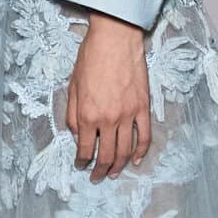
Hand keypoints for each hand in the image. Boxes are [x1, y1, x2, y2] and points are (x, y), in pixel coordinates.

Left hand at [66, 11, 151, 180]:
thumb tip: (78, 135)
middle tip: (97, 177)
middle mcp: (109, 119)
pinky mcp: (143, 108)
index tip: (81, 166)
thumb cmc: (91, 58)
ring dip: (119, 166)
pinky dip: (142, 151)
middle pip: (107, 156)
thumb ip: (73, 115)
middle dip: (100, 170)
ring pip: (126, 150)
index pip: (85, 150)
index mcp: (88, 116)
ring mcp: (129, 115)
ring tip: (114, 173)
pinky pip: (145, 136)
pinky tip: (137, 160)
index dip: (82, 162)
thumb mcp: (72, 87)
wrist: (115, 39)